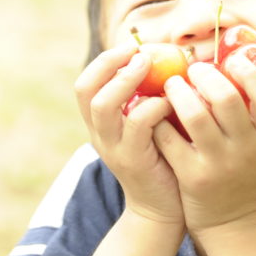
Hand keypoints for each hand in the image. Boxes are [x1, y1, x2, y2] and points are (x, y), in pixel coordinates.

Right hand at [74, 44, 183, 223]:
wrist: (162, 209)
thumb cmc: (161, 159)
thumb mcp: (148, 125)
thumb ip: (147, 97)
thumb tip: (165, 57)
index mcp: (99, 123)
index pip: (85, 84)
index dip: (104, 61)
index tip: (131, 46)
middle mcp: (99, 133)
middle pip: (86, 89)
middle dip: (110, 63)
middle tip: (138, 52)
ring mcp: (112, 147)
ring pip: (103, 105)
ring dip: (126, 79)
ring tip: (149, 66)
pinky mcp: (133, 160)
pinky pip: (137, 124)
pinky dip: (153, 105)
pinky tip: (170, 101)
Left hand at [153, 55, 255, 234]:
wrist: (235, 225)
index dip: (249, 73)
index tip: (232, 60)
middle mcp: (245, 150)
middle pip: (227, 100)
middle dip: (206, 75)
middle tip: (194, 68)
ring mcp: (217, 164)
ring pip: (195, 116)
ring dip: (179, 92)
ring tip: (172, 83)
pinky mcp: (191, 176)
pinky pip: (170, 139)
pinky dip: (160, 119)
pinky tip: (157, 110)